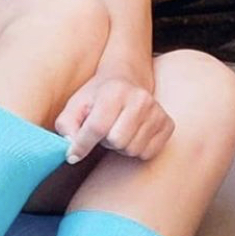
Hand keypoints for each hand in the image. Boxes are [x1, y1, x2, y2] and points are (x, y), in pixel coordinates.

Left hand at [56, 74, 173, 163]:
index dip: (81, 146)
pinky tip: (132, 134)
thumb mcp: (75, 106)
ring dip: (120, 147)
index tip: (73, 155)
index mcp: (114, 92)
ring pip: (132, 150)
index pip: (97, 127)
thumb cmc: (97, 97)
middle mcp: (140, 99)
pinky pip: (148, 153)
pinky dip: (136, 149)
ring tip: (117, 130)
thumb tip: (73, 151)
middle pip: (117, 141)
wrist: (126, 80)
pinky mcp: (168, 124)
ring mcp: (157, 111)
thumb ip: (66, 126)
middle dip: (105, 142)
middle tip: (104, 130)